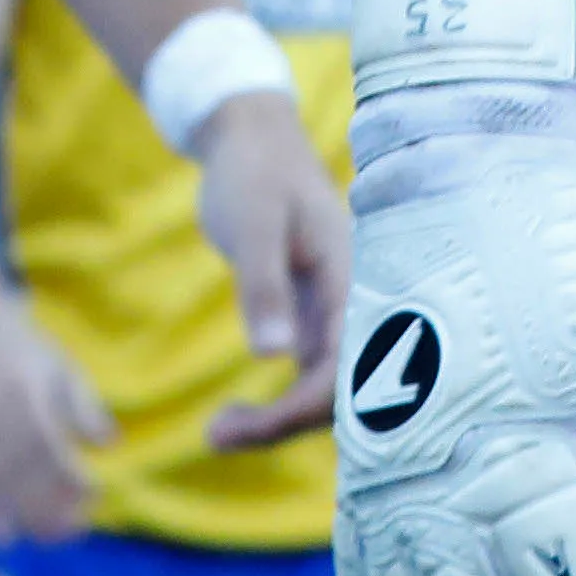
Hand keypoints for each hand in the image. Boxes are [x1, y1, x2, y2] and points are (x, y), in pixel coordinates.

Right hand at [0, 298, 119, 540]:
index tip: (94, 493)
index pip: (50, 444)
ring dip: (22, 514)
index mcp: (28, 396)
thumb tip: (111, 444)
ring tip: (48, 539)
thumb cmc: (27, 353)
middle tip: (74, 531)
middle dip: (48, 504)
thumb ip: (85, 408)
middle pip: (23, 470)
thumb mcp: (63, 370)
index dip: (70, 473)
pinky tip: (0, 537)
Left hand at [190, 88, 349, 444]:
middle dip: (287, 423)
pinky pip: (310, 377)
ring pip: (327, 389)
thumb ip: (264, 285)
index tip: (248, 425)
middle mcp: (358, 302)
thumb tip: (271, 355)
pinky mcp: (315, 318)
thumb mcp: (253, 223)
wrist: (251, 140)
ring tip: (217, 432)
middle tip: (216, 435)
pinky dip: (278, 404)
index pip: (349, 365)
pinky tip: (235, 416)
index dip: (305, 405)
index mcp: (356, 278)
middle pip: (345, 390)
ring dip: (280, 420)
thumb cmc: (253, 173)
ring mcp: (338, 313)